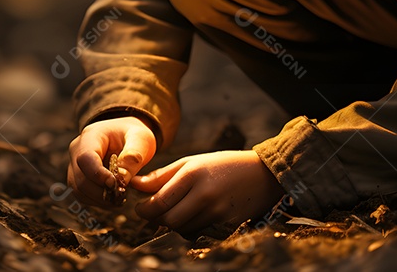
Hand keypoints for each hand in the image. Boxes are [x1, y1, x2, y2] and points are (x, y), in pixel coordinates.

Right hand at [67, 116, 156, 205]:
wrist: (125, 135)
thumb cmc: (132, 134)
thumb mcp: (141, 137)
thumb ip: (134, 154)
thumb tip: (123, 177)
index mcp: (91, 136)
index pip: (85, 158)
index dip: (98, 175)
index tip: (116, 184)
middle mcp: (77, 151)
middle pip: (80, 178)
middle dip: (102, 192)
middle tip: (122, 196)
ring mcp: (75, 166)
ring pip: (79, 191)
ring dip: (100, 199)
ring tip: (120, 198)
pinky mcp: (78, 179)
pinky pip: (82, 196)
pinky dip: (97, 201)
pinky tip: (113, 199)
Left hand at [129, 150, 285, 236]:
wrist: (262, 175)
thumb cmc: (222, 165)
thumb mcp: (191, 163)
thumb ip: (162, 176)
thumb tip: (135, 185)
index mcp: (193, 173)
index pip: (159, 201)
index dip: (144, 209)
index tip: (139, 207)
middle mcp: (204, 194)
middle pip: (168, 220)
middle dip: (155, 219)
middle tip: (151, 213)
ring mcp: (216, 211)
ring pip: (181, 229)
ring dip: (171, 224)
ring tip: (174, 210)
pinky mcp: (225, 224)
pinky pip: (197, 232)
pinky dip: (188, 228)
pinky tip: (191, 215)